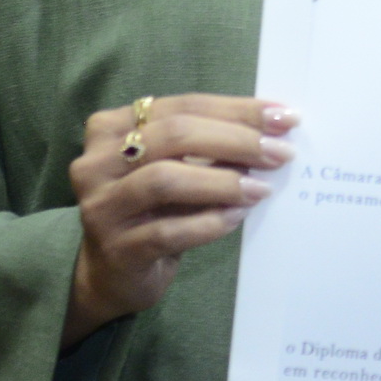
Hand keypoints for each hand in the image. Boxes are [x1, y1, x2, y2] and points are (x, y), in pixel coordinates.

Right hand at [64, 93, 294, 345]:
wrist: (110, 274)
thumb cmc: (151, 210)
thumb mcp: (173, 168)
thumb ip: (207, 145)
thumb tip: (273, 129)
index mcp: (110, 128)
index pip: (183, 106)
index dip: (237, 109)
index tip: (284, 117)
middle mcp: (96, 162)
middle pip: (174, 135)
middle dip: (236, 140)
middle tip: (280, 153)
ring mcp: (101, 207)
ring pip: (166, 180)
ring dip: (224, 182)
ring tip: (261, 189)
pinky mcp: (117, 250)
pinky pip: (168, 231)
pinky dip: (209, 222)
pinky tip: (237, 217)